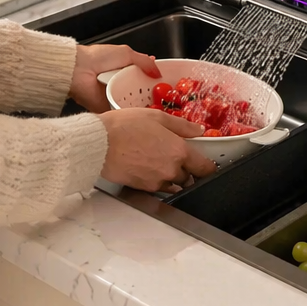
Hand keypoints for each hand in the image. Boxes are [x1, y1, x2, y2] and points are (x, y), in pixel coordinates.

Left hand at [69, 43, 159, 113]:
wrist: (78, 71)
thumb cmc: (97, 58)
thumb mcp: (127, 53)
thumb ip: (145, 62)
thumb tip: (158, 71)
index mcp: (123, 69)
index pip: (143, 78)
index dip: (153, 83)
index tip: (165, 89)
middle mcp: (119, 84)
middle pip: (139, 94)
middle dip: (149, 99)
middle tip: (162, 103)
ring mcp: (113, 97)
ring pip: (131, 105)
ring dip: (140, 108)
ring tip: (153, 112)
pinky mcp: (106, 109)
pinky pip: (120, 113)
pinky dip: (128, 115)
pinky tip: (138, 116)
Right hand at [99, 108, 216, 192]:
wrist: (98, 144)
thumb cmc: (123, 127)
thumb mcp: (156, 117)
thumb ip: (181, 125)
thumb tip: (198, 130)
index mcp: (178, 151)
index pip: (205, 168)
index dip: (207, 167)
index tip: (206, 165)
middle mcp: (171, 170)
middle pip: (189, 178)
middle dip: (187, 170)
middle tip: (175, 157)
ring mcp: (157, 181)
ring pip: (174, 185)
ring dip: (172, 177)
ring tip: (159, 162)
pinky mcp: (143, 188)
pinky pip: (157, 188)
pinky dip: (157, 180)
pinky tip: (147, 167)